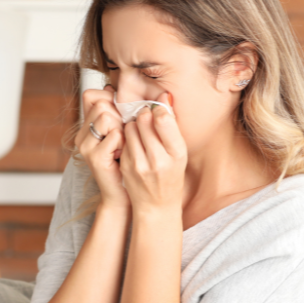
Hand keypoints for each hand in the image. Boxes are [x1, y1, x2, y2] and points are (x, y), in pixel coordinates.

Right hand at [76, 84, 129, 210]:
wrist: (124, 194)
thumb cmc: (128, 161)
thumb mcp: (123, 132)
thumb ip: (120, 111)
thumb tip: (116, 85)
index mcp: (87, 126)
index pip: (91, 95)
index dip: (109, 99)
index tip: (121, 115)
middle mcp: (82, 134)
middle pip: (101, 103)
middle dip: (119, 116)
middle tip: (124, 135)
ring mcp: (86, 146)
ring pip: (106, 115)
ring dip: (122, 128)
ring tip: (124, 145)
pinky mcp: (95, 157)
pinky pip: (114, 134)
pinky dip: (125, 142)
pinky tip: (124, 154)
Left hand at [119, 92, 187, 215]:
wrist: (156, 206)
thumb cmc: (171, 176)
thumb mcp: (179, 153)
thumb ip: (171, 127)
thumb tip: (164, 97)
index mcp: (176, 154)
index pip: (163, 119)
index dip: (159, 109)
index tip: (159, 109)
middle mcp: (158, 160)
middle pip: (144, 120)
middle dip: (145, 115)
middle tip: (148, 117)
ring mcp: (139, 164)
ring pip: (131, 127)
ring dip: (135, 124)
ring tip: (141, 131)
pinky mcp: (126, 165)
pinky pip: (124, 139)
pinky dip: (128, 136)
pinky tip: (135, 144)